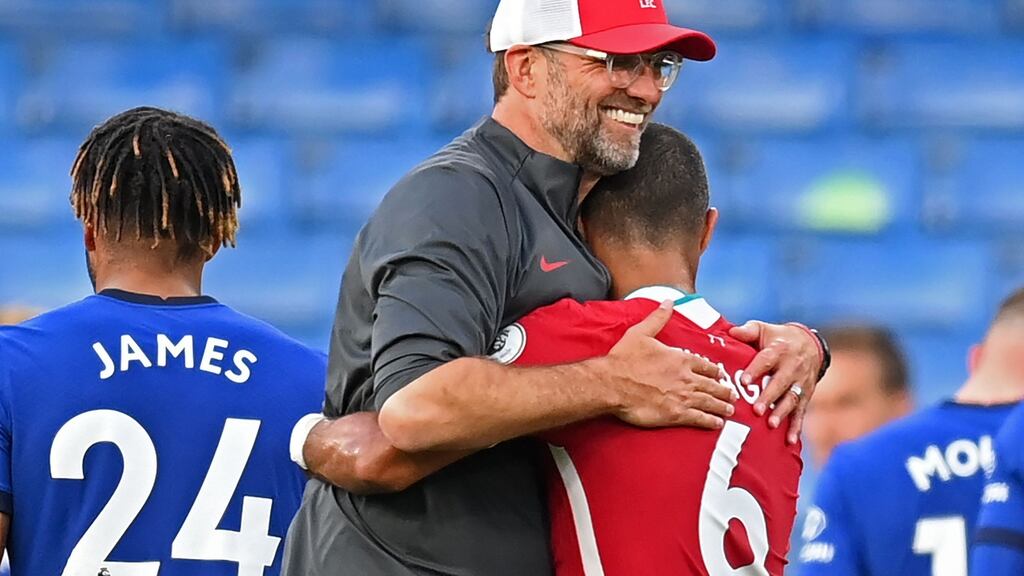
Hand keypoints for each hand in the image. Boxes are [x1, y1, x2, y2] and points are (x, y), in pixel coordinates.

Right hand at [605, 301, 736, 429]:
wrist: (612, 383)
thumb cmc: (624, 360)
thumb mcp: (641, 333)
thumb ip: (658, 318)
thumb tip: (668, 302)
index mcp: (680, 359)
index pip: (706, 365)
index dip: (716, 371)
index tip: (721, 375)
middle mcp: (686, 378)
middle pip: (713, 385)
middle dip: (724, 391)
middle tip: (732, 395)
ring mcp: (683, 397)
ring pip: (710, 402)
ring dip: (722, 406)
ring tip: (730, 410)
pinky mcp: (676, 414)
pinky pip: (700, 418)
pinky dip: (711, 421)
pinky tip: (717, 423)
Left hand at [729, 321, 821, 443]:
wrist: (810, 345)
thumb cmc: (778, 338)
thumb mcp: (764, 329)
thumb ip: (747, 331)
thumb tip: (730, 331)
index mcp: (779, 350)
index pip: (766, 360)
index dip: (755, 370)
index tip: (743, 382)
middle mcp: (792, 367)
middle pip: (780, 383)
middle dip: (769, 397)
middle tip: (757, 410)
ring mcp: (800, 383)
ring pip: (791, 399)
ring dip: (781, 412)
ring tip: (771, 424)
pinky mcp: (805, 395)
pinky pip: (801, 412)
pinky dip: (796, 427)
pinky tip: (790, 440)